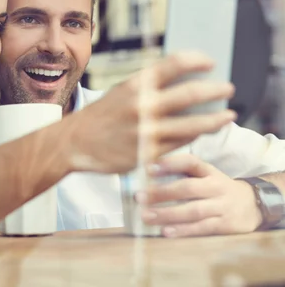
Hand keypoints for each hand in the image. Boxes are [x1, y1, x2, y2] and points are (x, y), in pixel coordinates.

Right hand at [67, 51, 236, 173]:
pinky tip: (202, 132)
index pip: (175, 64)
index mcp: (135, 85)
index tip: (210, 63)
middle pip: (190, 94)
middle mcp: (142, 105)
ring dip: (215, 120)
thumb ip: (149, 86)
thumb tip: (183, 78)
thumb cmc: (100, 116)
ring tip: (227, 116)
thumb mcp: (121, 91)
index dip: (198, 61)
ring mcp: (146, 131)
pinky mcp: (148, 153)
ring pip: (193, 125)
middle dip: (215, 91)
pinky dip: (195, 136)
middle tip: (227, 89)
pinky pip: (181, 143)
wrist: (75, 142)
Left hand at [136, 153, 262, 236]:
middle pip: (188, 188)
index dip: (170, 163)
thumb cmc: (217, 188)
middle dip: (161, 192)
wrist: (255, 204)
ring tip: (146, 216)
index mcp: (209, 171)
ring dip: (168, 214)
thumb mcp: (205, 174)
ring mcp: (222, 206)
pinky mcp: (226, 225)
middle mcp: (216, 186)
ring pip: (193, 210)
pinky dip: (184, 230)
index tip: (148, 168)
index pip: (190, 162)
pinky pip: (203, 228)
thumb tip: (146, 170)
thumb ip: (180, 171)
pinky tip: (166, 231)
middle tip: (139, 197)